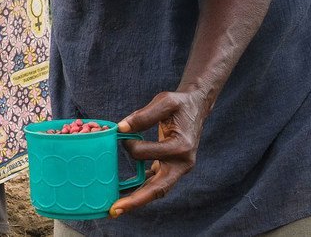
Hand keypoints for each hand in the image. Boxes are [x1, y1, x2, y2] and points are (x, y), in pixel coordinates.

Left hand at [109, 89, 207, 217]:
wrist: (195, 107)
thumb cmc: (179, 104)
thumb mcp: (165, 102)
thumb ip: (143, 115)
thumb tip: (121, 128)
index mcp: (181, 147)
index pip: (148, 154)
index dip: (131, 146)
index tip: (122, 134)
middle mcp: (182, 163)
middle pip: (158, 188)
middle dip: (136, 200)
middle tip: (114, 209)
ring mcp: (178, 168)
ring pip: (157, 190)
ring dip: (136, 200)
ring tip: (115, 209)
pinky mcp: (171, 168)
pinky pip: (155, 183)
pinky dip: (140, 189)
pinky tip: (123, 194)